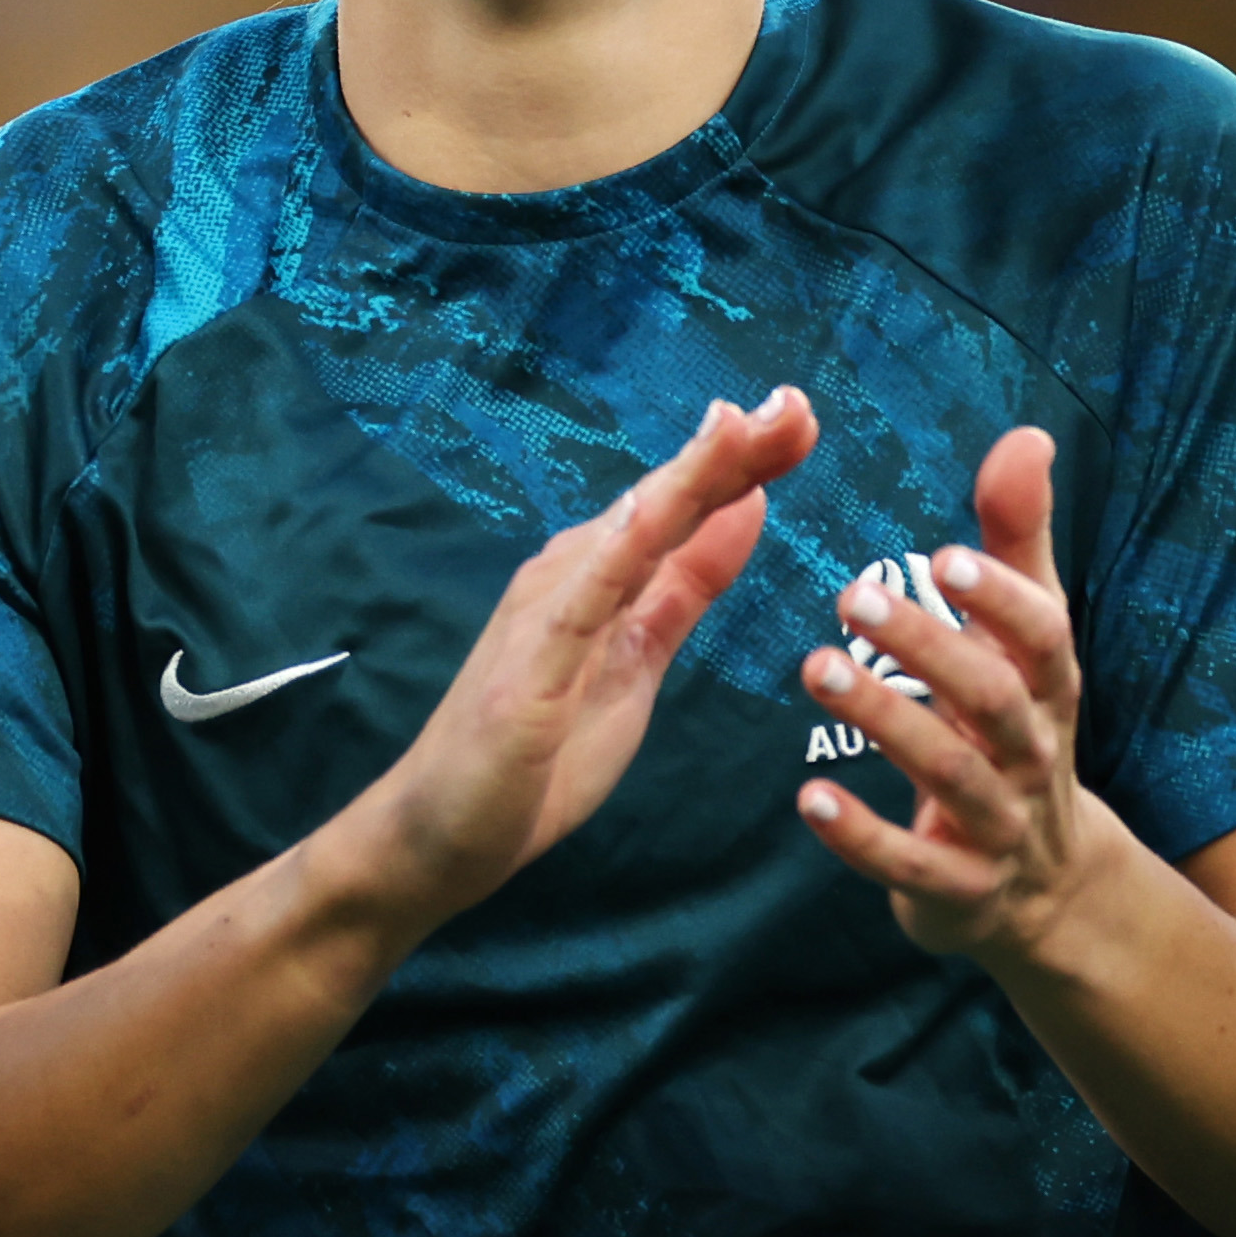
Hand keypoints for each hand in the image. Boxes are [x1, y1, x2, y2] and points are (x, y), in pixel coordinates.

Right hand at [359, 389, 817, 922]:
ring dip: (683, 481)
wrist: (437, 835)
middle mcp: (569, 579)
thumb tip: (747, 507)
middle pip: (660, 504)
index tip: (798, 415)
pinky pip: (578, 604)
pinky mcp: (527, 673)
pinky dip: (615, 553)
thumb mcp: (637, 659)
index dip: (741, 460)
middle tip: (794, 402)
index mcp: (600, 577)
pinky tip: (649, 512)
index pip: (682, 508)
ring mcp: (543, 621)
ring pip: (626, 537)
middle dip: (727, 452)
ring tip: (738, 429)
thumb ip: (685, 585)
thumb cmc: (534, 756)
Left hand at [793, 425, 1121, 962]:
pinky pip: (912, 864)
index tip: (942, 556)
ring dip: (884, 720)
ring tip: (817, 669)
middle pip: (993, 699)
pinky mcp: (957, 890)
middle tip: (852, 593)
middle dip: (929, 647)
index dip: (1000, 599)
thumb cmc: (1018, 733)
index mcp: (1047, 691)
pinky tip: (809, 797)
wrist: (1048, 891)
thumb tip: (1026, 437)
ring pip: (949, 774)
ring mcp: (999, 827)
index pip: (1043, 638)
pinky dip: (862, 834)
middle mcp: (1031, 755)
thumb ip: (1017, 544)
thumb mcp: (1027, 646)